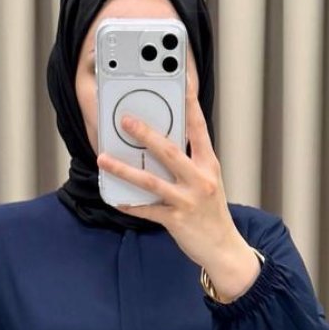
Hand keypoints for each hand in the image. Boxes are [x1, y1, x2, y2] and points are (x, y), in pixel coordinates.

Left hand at [97, 85, 255, 287]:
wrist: (224, 248)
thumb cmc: (212, 213)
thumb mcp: (209, 181)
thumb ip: (191, 162)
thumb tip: (163, 144)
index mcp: (209, 165)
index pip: (198, 128)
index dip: (189, 103)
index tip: (180, 81)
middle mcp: (200, 179)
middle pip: (170, 151)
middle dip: (146, 134)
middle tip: (125, 120)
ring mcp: (188, 200)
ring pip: (152, 181)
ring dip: (125, 170)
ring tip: (104, 159)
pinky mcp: (176, 221)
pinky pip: (148, 211)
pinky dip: (131, 205)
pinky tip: (116, 200)